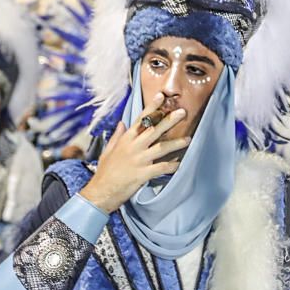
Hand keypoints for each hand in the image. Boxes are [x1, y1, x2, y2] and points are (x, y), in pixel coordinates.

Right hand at [80, 93, 190, 212]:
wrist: (100, 191)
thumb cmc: (105, 172)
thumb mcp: (108, 150)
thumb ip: (116, 136)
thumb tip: (122, 123)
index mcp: (125, 140)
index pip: (141, 120)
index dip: (152, 108)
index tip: (161, 97)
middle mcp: (133, 147)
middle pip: (154, 129)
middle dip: (169, 120)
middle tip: (183, 112)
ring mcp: (139, 160)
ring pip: (161, 147)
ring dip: (176, 143)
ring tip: (188, 139)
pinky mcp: (143, 174)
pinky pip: (161, 168)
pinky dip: (172, 166)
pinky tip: (179, 164)